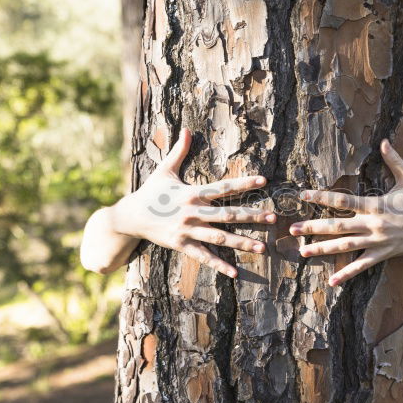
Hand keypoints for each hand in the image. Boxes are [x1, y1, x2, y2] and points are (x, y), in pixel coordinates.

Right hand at [110, 128, 275, 276]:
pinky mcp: (181, 245)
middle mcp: (192, 212)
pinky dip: (219, 265)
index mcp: (192, 193)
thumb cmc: (150, 192)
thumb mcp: (164, 170)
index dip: (244, 183)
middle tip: (272, 217)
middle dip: (251, 216)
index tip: (264, 181)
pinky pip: (203, 256)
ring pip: (219, 237)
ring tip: (262, 247)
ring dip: (241, 242)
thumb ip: (179, 151)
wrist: (130, 216)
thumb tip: (187, 129)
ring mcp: (187, 230)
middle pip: (227, 214)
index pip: (223, 187)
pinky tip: (235, 272)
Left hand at [289, 139, 402, 285]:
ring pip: (345, 247)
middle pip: (338, 226)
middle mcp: (373, 225)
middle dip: (314, 227)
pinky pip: (362, 266)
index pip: (343, 201)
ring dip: (323, 249)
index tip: (303, 195)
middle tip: (292, 230)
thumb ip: (394, 160)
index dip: (322, 197)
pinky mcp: (383, 254)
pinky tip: (332, 281)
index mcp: (376, 205)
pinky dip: (346, 274)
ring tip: (302, 252)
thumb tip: (384, 141)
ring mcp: (377, 242)